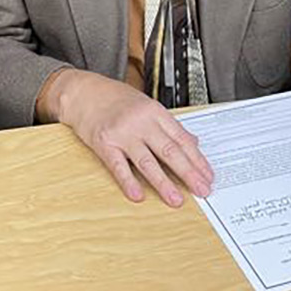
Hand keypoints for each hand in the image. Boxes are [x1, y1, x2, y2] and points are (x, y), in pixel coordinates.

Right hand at [48, 69, 212, 207]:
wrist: (82, 91)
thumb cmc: (114, 98)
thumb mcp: (146, 105)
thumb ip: (169, 125)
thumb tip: (193, 143)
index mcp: (155, 112)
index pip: (182, 139)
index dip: (198, 160)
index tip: (208, 176)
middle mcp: (141, 122)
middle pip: (169, 151)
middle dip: (189, 173)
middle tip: (202, 190)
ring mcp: (122, 133)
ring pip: (147, 161)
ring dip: (163, 183)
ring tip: (176, 199)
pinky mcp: (104, 143)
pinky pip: (118, 166)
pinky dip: (129, 181)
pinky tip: (138, 194)